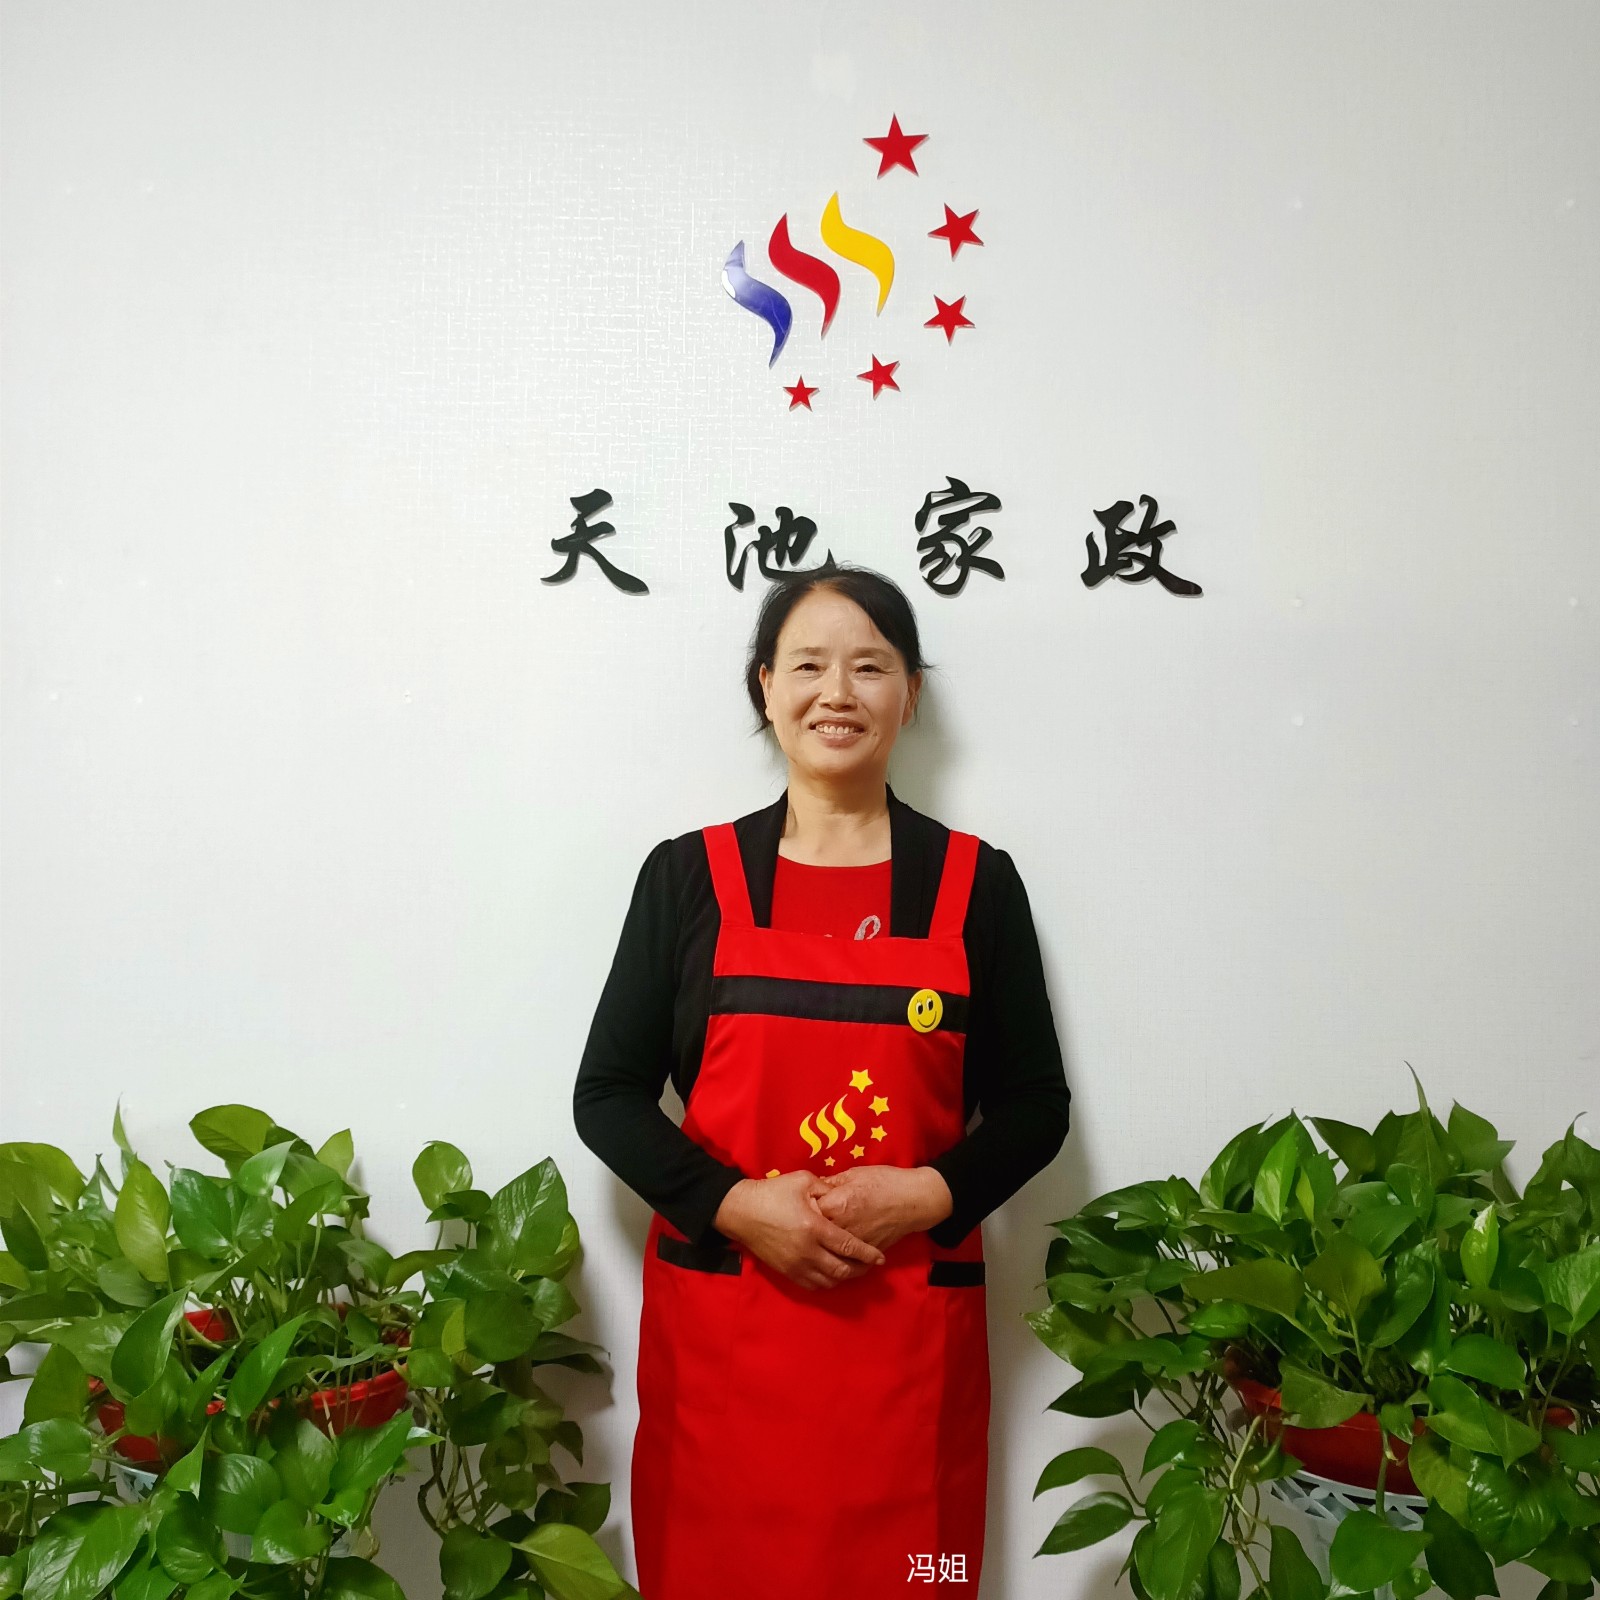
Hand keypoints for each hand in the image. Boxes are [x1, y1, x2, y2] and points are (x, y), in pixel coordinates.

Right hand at [713, 1172, 885, 1290]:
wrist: (741, 1212)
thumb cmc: (773, 1192)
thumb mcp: (803, 1181)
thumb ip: (827, 1188)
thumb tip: (842, 1194)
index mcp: (814, 1228)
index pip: (849, 1247)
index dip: (868, 1254)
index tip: (880, 1257)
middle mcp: (807, 1251)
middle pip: (842, 1270)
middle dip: (860, 1270)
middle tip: (870, 1265)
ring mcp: (796, 1264)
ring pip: (828, 1281)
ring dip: (844, 1278)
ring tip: (853, 1270)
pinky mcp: (786, 1271)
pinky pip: (812, 1286)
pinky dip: (826, 1283)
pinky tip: (832, 1274)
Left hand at [812, 1165, 952, 1252]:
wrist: (914, 1199)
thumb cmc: (885, 1181)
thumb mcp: (855, 1174)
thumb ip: (831, 1182)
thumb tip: (813, 1188)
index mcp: (838, 1203)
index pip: (807, 1211)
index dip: (802, 1209)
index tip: (800, 1208)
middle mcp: (843, 1226)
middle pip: (814, 1235)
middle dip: (808, 1232)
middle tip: (804, 1228)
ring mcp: (854, 1242)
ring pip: (828, 1253)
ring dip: (820, 1251)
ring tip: (814, 1246)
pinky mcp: (866, 1252)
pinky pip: (847, 1263)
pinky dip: (839, 1262)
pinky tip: (832, 1259)